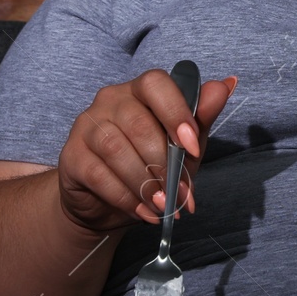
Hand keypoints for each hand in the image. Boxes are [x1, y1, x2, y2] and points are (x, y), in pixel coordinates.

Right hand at [57, 69, 236, 234]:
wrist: (107, 204)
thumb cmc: (151, 166)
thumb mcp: (183, 146)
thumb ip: (201, 118)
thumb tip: (226, 85)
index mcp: (141, 90)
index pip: (156, 84)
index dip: (176, 113)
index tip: (191, 147)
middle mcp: (110, 100)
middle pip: (139, 123)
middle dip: (165, 164)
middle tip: (180, 194)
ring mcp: (87, 125)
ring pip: (117, 149)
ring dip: (145, 183)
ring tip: (163, 206)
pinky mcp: (71, 155)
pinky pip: (99, 174)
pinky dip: (125, 197)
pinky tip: (143, 211)